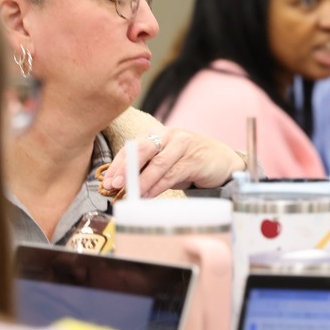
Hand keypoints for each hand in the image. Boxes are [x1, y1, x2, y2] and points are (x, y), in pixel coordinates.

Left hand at [101, 127, 245, 197]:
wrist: (222, 161)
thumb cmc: (188, 162)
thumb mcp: (164, 162)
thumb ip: (145, 169)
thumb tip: (120, 186)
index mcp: (157, 133)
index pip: (132, 147)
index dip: (118, 164)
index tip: (107, 182)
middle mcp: (169, 135)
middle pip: (143, 150)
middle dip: (127, 169)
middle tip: (115, 185)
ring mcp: (183, 144)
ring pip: (158, 163)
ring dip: (142, 181)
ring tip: (132, 195)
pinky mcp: (194, 158)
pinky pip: (173, 173)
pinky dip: (158, 186)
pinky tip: (149, 195)